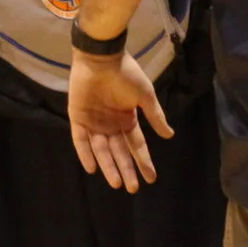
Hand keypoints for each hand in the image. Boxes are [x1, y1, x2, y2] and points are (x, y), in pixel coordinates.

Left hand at [68, 49, 174, 192]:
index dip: (143, 161)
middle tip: (133, 188)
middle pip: (119, 152)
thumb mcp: (145, 95)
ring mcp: (94, 123)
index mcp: (128, 119)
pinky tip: (92, 169)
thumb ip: (155, 116)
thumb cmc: (126, 74)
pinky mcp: (78, 118)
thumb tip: (169, 135)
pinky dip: (86, 154)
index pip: (136, 145)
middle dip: (126, 170)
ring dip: (108, 166)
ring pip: (102, 150)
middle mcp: (111, 124)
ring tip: (116, 182)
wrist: (102, 58)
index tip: (151, 178)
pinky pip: (80, 141)